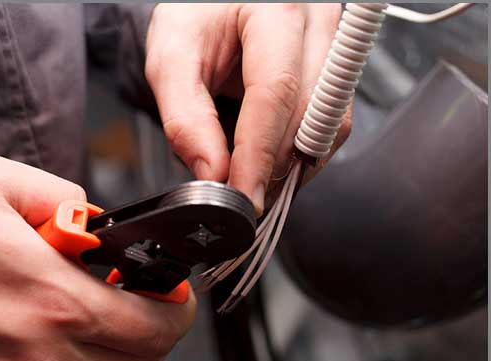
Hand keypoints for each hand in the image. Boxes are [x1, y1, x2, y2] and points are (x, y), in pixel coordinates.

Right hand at [0, 154, 195, 360]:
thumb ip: (61, 194)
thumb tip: (91, 215)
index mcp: (56, 297)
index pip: (154, 325)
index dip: (178, 310)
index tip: (172, 293)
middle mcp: (46, 352)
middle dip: (160, 334)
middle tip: (146, 304)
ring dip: (127, 360)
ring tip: (111, 324)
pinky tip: (70, 342)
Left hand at [145, 3, 350, 213]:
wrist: (210, 5)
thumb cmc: (192, 20)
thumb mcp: (171, 61)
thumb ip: (186, 119)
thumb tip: (214, 173)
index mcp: (274, 8)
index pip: (275, 92)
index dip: (259, 153)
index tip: (245, 194)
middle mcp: (315, 21)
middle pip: (309, 113)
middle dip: (276, 166)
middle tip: (244, 197)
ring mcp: (331, 45)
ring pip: (328, 125)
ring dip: (293, 165)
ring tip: (255, 183)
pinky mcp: (333, 71)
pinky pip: (328, 124)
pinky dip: (299, 152)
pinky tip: (271, 164)